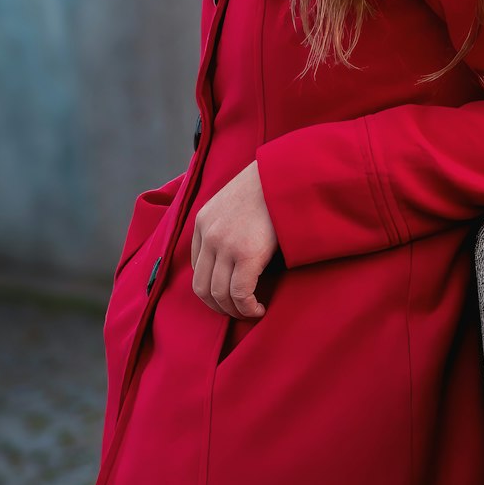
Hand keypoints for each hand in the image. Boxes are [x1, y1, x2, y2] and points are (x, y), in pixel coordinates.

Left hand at [191, 161, 277, 319]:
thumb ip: (226, 224)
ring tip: (251, 311)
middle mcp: (209, 234)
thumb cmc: (267, 186)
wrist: (286, 173)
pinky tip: (259, 308)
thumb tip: (232, 254)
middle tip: (237, 310)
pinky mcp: (247, 254)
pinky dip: (248, 308)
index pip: (197, 268)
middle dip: (218, 306)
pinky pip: (240, 294)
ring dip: (234, 310)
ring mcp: (226, 245)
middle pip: (202, 287)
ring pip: (219, 295)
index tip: (229, 294)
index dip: (212, 287)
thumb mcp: (234, 200)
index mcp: (202, 221)